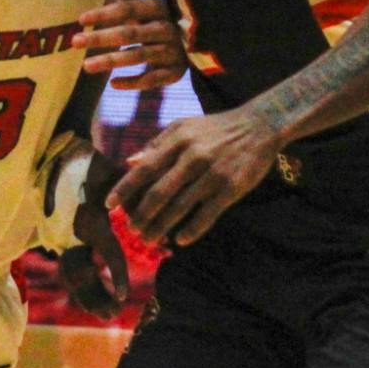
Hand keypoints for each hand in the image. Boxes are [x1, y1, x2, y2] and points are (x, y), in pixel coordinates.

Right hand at [58, 162, 129, 317]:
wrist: (51, 152)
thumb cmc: (87, 162)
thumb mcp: (112, 177)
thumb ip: (132, 198)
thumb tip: (155, 221)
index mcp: (87, 219)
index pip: (106, 251)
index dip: (117, 273)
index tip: (126, 295)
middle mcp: (70, 232)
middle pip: (79, 274)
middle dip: (96, 296)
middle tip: (113, 313)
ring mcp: (59, 236)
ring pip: (71, 275)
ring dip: (88, 295)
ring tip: (106, 312)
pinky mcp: (55, 237)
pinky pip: (68, 267)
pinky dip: (82, 284)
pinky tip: (97, 295)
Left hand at [73, 0, 185, 90]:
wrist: (193, 43)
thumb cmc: (156, 22)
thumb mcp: (143, 7)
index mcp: (157, 8)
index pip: (128, 9)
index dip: (104, 13)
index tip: (80, 19)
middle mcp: (166, 28)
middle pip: (130, 33)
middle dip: (101, 38)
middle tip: (75, 42)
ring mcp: (173, 51)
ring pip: (138, 56)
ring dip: (111, 61)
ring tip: (86, 66)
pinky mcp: (176, 71)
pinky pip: (151, 79)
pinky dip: (132, 82)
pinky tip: (112, 83)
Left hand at [108, 107, 280, 246]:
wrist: (259, 126)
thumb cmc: (216, 128)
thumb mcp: (184, 126)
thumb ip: (157, 144)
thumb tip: (130, 163)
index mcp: (178, 140)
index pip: (145, 168)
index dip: (125, 188)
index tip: (109, 205)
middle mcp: (193, 157)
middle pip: (159, 192)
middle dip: (142, 215)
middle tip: (131, 230)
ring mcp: (212, 174)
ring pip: (180, 207)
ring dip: (162, 227)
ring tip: (149, 240)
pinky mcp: (231, 188)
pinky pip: (207, 215)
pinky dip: (192, 230)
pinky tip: (180, 240)